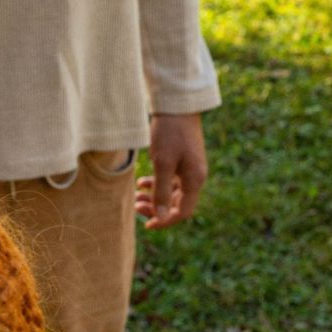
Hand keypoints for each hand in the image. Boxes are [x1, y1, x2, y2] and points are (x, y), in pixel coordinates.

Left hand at [135, 113, 207, 229]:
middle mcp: (195, 177)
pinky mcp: (182, 161)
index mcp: (195, 180)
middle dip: (156, 208)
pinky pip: (170, 181)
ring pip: (171, 193)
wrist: (176, 105)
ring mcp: (189, 169)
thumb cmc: (170, 133)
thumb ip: (161, 190)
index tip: (147, 225)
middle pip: (176, 204)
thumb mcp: (163, 163)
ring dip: (154, 197)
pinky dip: (156, 184)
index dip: (165, 221)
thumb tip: (160, 216)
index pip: (182, 212)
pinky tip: (141, 182)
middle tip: (136, 206)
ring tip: (136, 197)